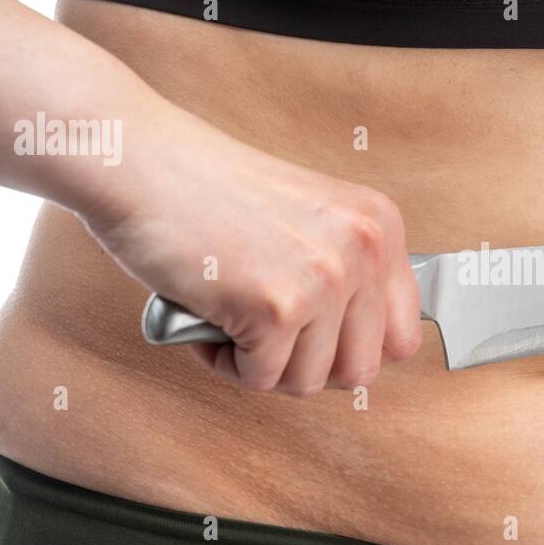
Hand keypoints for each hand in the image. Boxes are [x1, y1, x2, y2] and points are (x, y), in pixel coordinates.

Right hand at [77, 105, 421, 395]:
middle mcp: (364, 249)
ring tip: (230, 316)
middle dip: (306, 367)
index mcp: (380, 225)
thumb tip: (360, 350)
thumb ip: (346, 271)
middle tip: (265, 336)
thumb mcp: (311, 219)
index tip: (316, 343)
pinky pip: (259, 379)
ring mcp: (324, 279)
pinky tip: (207, 314)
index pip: (402, 337)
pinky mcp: (277, 308)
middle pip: (359, 371)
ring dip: (261, 365)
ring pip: (308, 383)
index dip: (353, 352)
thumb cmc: (208, 191)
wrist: (141, 161)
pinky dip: (224, 362)